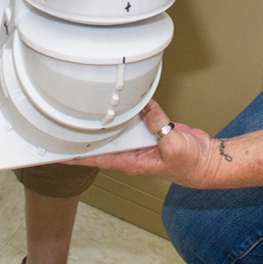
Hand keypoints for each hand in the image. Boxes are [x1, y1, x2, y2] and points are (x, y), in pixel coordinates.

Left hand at [70, 101, 222, 186]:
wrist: (207, 161)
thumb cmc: (191, 164)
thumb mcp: (173, 146)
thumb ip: (157, 126)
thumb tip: (145, 107)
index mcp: (132, 161)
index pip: (96, 159)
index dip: (74, 157)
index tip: (55, 154)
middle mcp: (132, 151)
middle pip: (102, 140)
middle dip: (83, 132)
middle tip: (61, 122)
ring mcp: (141, 140)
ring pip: (119, 126)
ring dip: (107, 117)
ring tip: (86, 104)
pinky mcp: (152, 130)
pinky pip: (138, 117)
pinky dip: (132, 108)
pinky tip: (125, 99)